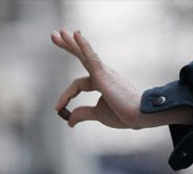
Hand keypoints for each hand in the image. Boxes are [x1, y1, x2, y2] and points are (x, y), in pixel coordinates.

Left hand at [51, 29, 192, 129]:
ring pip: (83, 54)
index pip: (77, 85)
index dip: (65, 96)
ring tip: (58, 33)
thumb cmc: (123, 114)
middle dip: (68, 46)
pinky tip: (75, 35)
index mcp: (100, 82)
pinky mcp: (104, 74)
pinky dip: (83, 46)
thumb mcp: (97, 114)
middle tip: (54, 35)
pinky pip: (91, 57)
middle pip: (81, 57)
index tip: (57, 108)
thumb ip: (83, 114)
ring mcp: (103, 72)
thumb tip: (69, 121)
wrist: (138, 115)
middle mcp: (101, 73)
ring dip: (70, 43)